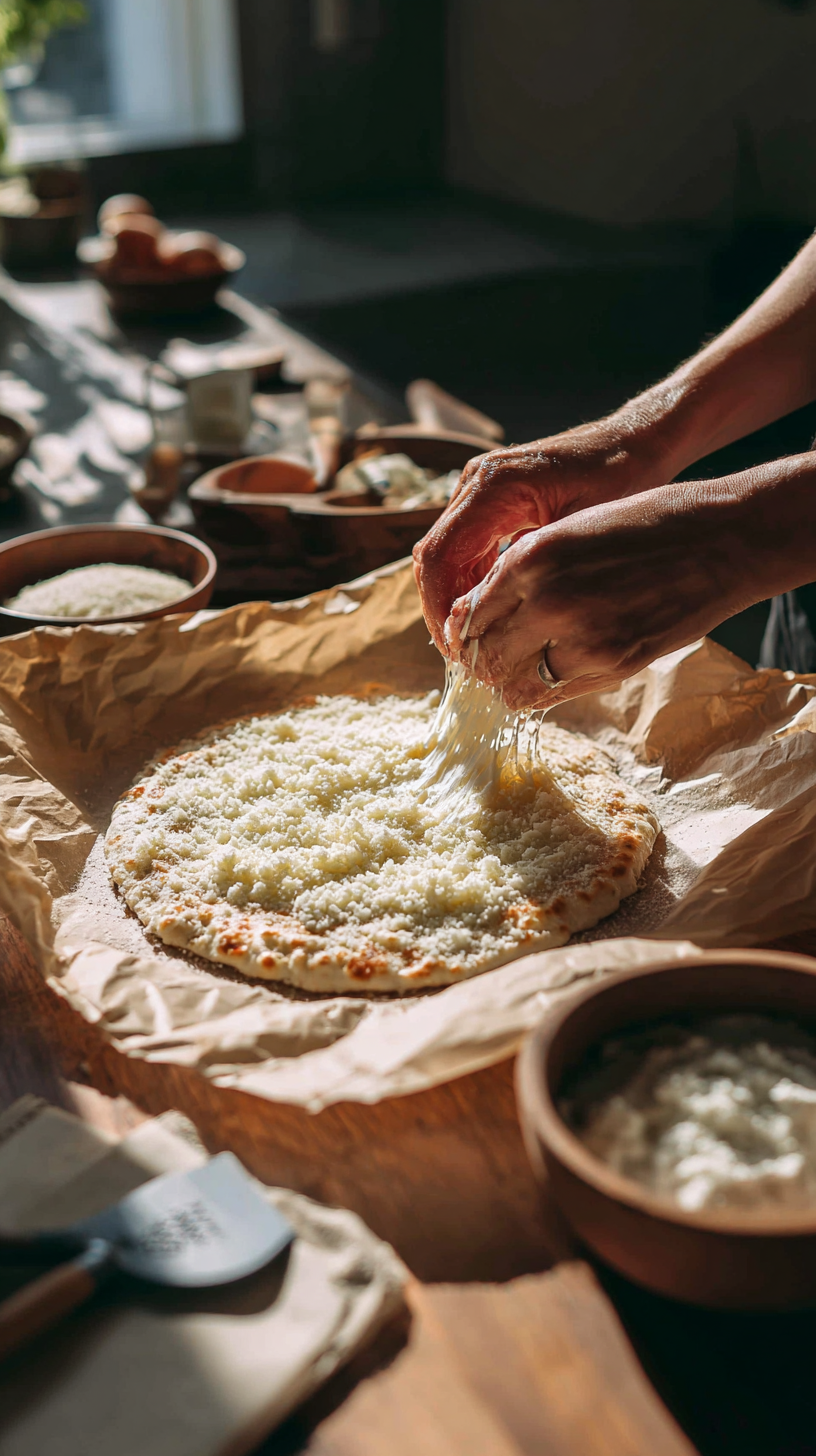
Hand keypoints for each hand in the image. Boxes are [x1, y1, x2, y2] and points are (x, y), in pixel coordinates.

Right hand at [413, 411, 676, 654]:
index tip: (458, 648)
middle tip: (462, 655)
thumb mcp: (579, 530)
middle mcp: (475, 482)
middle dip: (440, 609)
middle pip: (432, 556)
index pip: (441, 556)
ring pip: (442, 553)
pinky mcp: (488, 498)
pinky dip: (468, 581)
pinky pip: (463, 545)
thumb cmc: (619, 478)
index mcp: (494, 487)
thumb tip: (496, 620)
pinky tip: (489, 611)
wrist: (633, 440)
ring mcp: (478, 487)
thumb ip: (532, 568)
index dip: (440, 607)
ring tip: (473, 641)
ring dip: (451, 597)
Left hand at [447, 479, 755, 709]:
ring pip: (511, 683)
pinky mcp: (611, 663)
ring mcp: (579, 635)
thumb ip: (522, 571)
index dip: (463, 632)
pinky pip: (551, 694)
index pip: (469, 613)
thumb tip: (477, 613)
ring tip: (518, 670)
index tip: (469, 637)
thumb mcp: (570, 532)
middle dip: (480, 660)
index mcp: (530, 555)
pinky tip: (550, 674)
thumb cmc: (646, 527)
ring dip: (508, 681)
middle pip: (483, 653)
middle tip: (489, 660)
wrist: (720, 541)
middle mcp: (546, 597)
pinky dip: (542, 690)